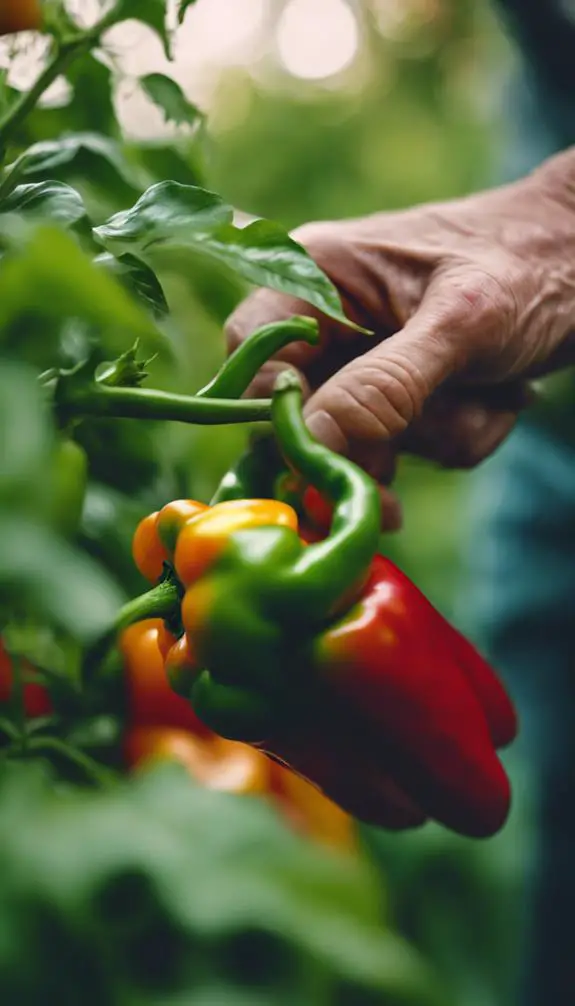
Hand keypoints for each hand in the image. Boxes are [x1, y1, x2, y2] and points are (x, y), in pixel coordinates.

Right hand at [226, 150, 574, 518]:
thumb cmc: (533, 266)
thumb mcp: (462, 323)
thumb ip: (387, 384)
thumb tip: (315, 439)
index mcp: (318, 274)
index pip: (255, 357)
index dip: (281, 414)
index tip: (329, 456)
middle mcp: (331, 318)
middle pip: (308, 414)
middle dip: (377, 442)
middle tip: (412, 476)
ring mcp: (368, 357)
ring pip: (365, 440)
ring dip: (437, 435)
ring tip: (493, 392)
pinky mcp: (405, 389)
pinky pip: (410, 444)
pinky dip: (458, 434)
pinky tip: (497, 396)